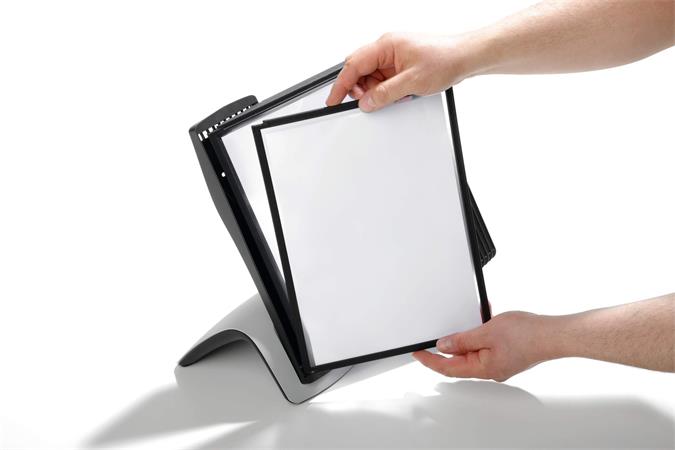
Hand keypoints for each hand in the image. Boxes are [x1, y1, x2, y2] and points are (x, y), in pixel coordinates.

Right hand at [326, 32, 478, 111]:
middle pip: (360, 71)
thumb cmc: (444, 59)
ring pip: (372, 77)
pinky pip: (384, 79)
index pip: (353, 65)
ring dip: (376, 91)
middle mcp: (387, 48)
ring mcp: (394, 57)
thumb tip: (366, 102)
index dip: (340, 85)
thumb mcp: (411, 82)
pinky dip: (387, 90)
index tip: (333, 100)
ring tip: (394, 97)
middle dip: (359, 89)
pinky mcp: (401, 65)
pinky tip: (399, 94)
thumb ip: (385, 94)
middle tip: (366, 103)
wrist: (465, 57)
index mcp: (385, 45)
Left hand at [413, 312, 552, 381]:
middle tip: (432, 337)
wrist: (554, 334)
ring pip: (474, 349)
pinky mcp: (508, 353)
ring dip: (466, 336)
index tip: (417, 354)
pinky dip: (481, 331)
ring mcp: (500, 361)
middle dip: (446, 347)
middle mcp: (491, 368)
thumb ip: (462, 339)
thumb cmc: (527, 335)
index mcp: (483, 368)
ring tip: (463, 321)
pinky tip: (484, 318)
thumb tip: (444, 345)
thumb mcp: (486, 332)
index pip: (448, 367)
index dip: (430, 360)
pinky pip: (487, 343)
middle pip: (460, 360)